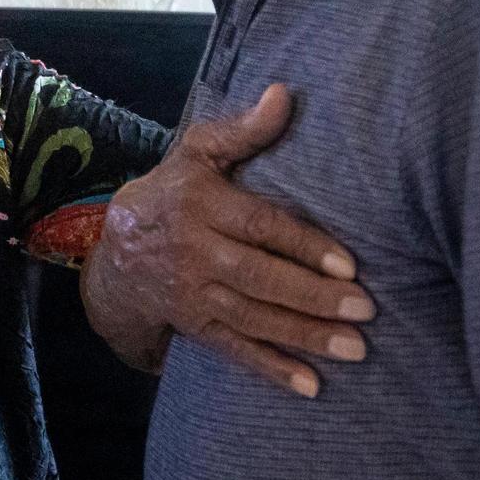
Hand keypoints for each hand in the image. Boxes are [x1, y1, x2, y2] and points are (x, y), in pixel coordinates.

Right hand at [80, 83, 374, 397]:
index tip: (349, 264)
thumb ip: (243, 130)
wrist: (114, 254)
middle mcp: (193, 250)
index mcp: (200, 203)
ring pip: (253, 317)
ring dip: (305, 336)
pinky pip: (234, 349)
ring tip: (356, 348)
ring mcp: (191, 293)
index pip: (258, 225)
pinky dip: (271, 369)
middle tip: (366, 309)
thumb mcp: (197, 153)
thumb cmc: (171, 192)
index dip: (303, 245)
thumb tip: (284, 93)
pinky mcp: (193, 325)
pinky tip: (311, 386)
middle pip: (259, 276)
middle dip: (314, 296)